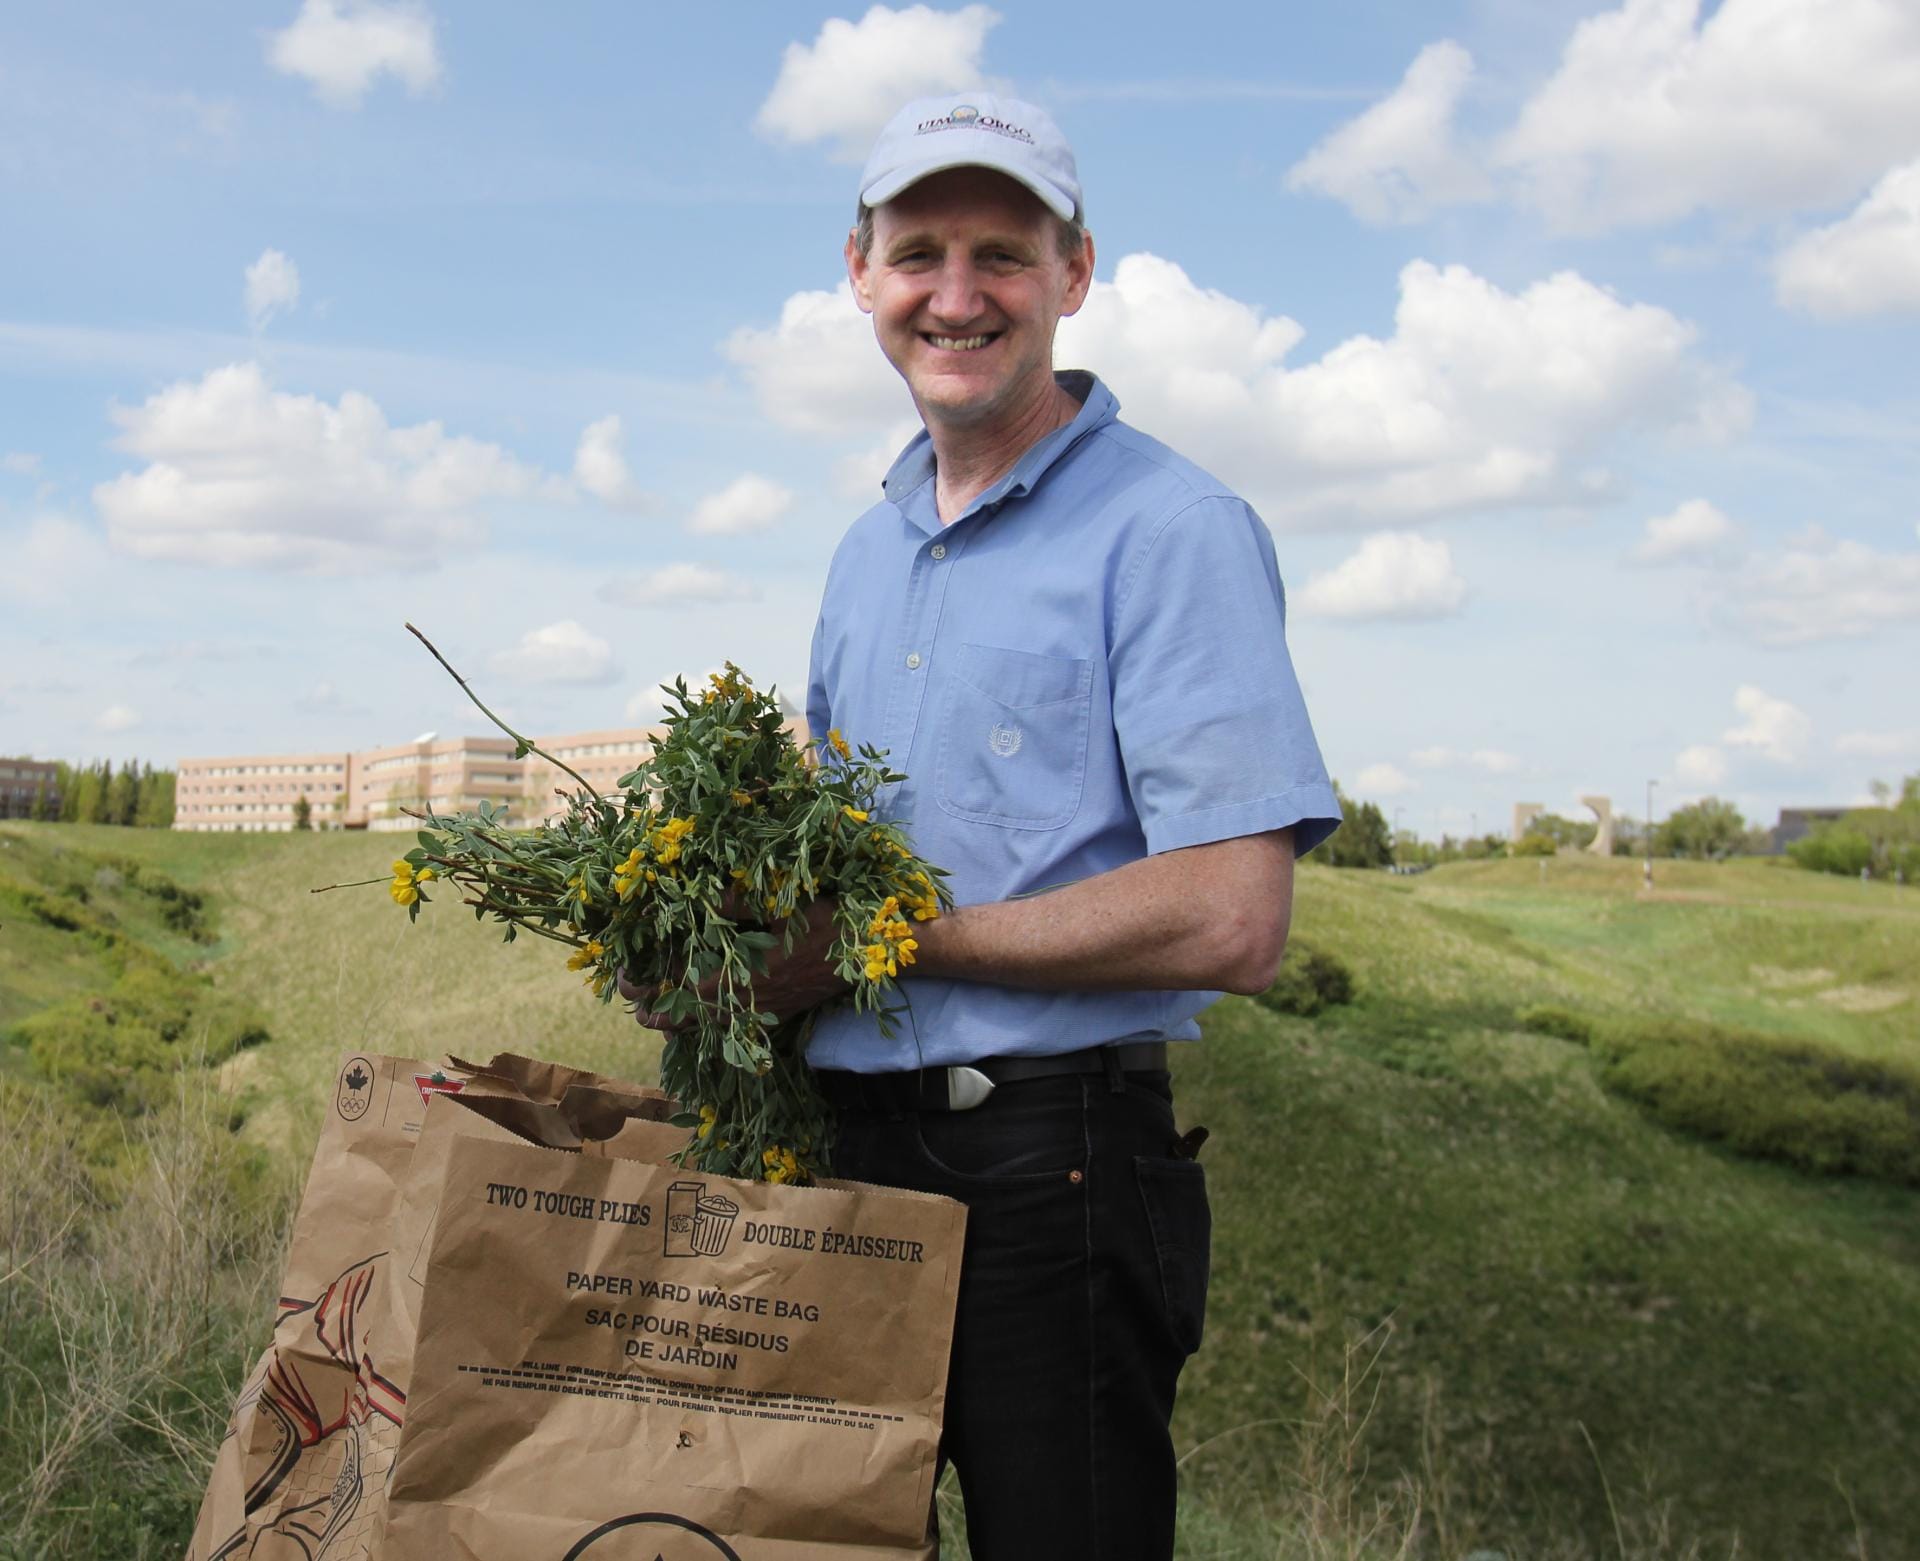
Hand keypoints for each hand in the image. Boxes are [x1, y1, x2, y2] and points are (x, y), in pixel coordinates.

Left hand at [618, 895, 851, 1031]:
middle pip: (689, 1020)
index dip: (648, 990)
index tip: (627, 981)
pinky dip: (712, 1024)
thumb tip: (696, 896)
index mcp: (742, 976)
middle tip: (636, 1005)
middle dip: (658, 1014)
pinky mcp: (780, 1014)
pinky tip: (706, 1012)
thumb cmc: (828, 922)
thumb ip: (737, 903)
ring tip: (660, 1015)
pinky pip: (736, 1027)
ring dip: (682, 1022)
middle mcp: (749, 1002)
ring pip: (712, 1028)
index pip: (680, 992)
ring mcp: (765, 1012)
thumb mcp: (781, 904)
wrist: (871, 952)